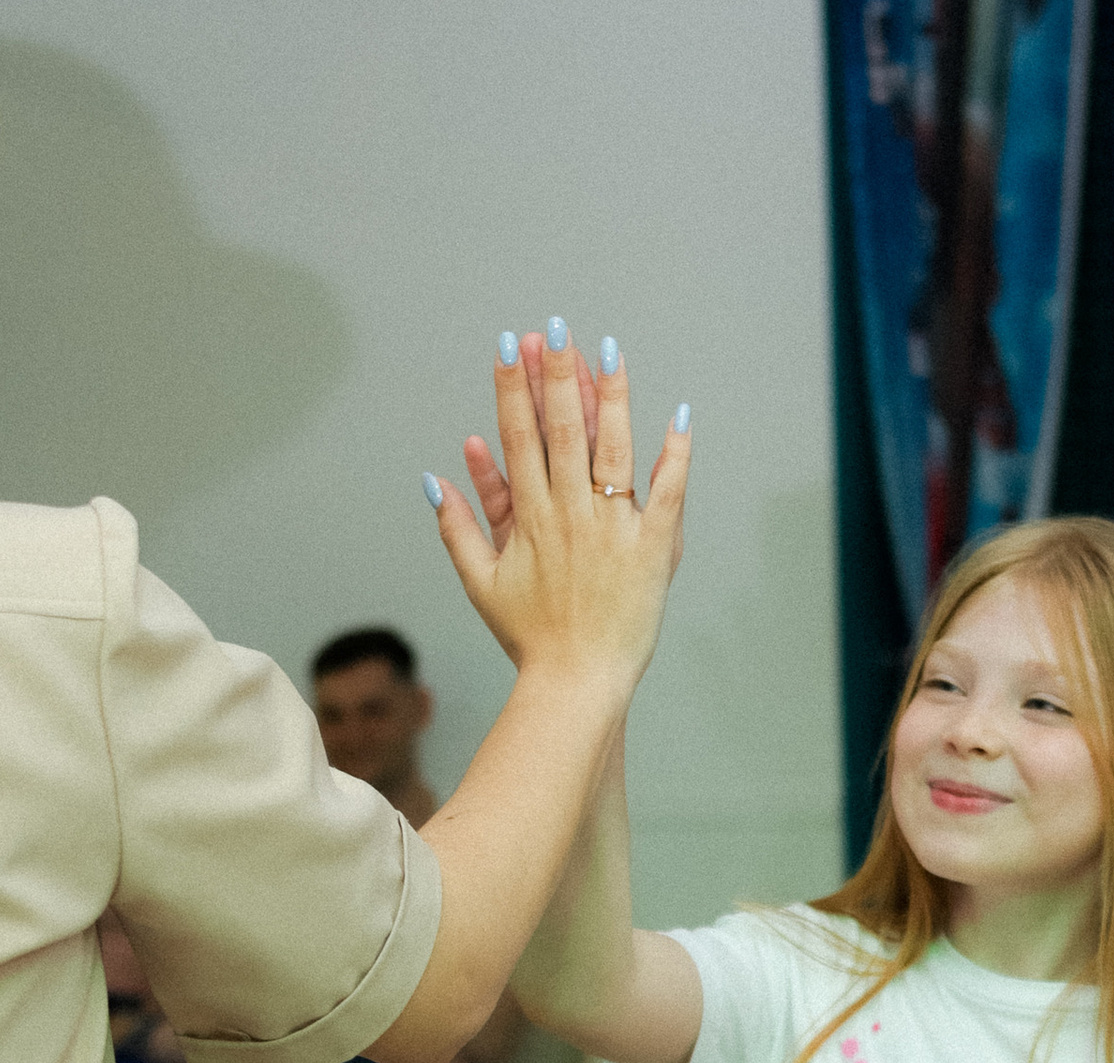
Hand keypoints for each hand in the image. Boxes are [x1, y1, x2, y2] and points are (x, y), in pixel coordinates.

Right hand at [432, 326, 687, 694]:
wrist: (576, 683)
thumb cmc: (529, 638)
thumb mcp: (481, 583)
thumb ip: (457, 526)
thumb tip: (434, 478)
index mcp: (530, 518)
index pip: (520, 438)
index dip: (513, 387)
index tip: (510, 345)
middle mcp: (570, 514)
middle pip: (564, 430)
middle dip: (557, 374)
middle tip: (555, 327)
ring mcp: (613, 530)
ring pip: (612, 450)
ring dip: (610, 396)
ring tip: (608, 349)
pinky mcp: (651, 551)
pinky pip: (668, 495)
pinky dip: (675, 457)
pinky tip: (680, 416)